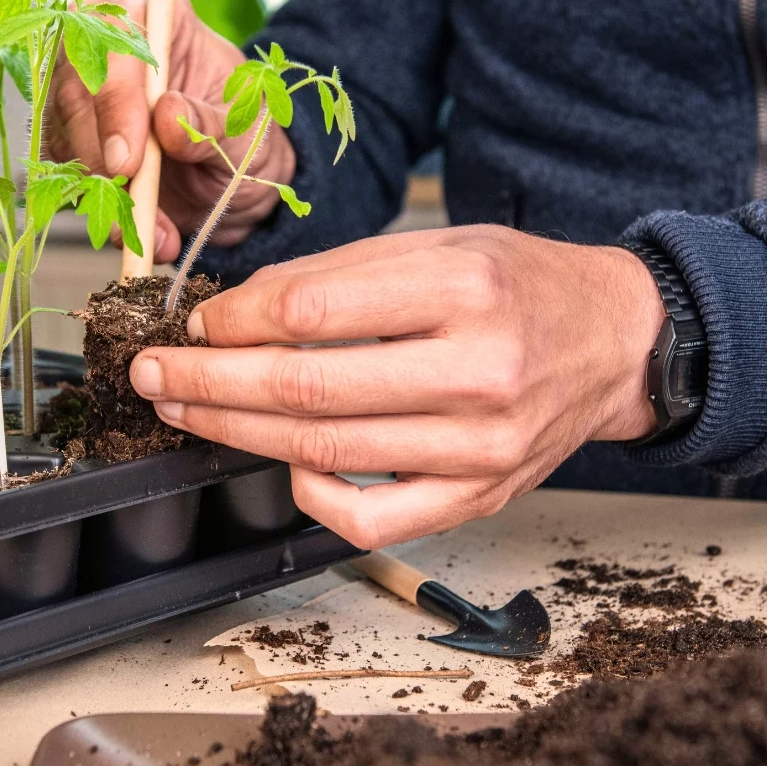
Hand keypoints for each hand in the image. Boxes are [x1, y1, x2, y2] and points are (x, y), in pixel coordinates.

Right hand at [44, 0, 296, 262]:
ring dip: (101, 192)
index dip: (114, 97)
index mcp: (152, 11)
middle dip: (96, 149)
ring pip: (63, 136)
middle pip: (74, 88)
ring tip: (151, 230)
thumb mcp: (246, 128)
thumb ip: (209, 122)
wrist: (238, 175)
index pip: (112, 36)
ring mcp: (83, 95)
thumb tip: (166, 115)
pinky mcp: (73, 142)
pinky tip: (135, 233)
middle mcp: (105, 45)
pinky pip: (68, 176)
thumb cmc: (246, 131)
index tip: (128, 158)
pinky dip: (100, 212)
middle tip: (127, 193)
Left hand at [128, 226, 665, 548]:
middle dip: (209, 379)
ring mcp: (480, 447)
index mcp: (466, 289)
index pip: (312, 309)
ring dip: (234, 430)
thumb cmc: (520, 287)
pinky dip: (308, 495)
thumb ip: (340, 274)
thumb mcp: (440, 245)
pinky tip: (284, 463)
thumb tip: (235, 313)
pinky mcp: (477, 497)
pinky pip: (368, 519)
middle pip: (305, 387)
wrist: (613, 342)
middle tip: (153, 372)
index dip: (233, 319)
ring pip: (323, 451)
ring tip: (186, 408)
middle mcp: (479, 372)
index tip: (196, 320)